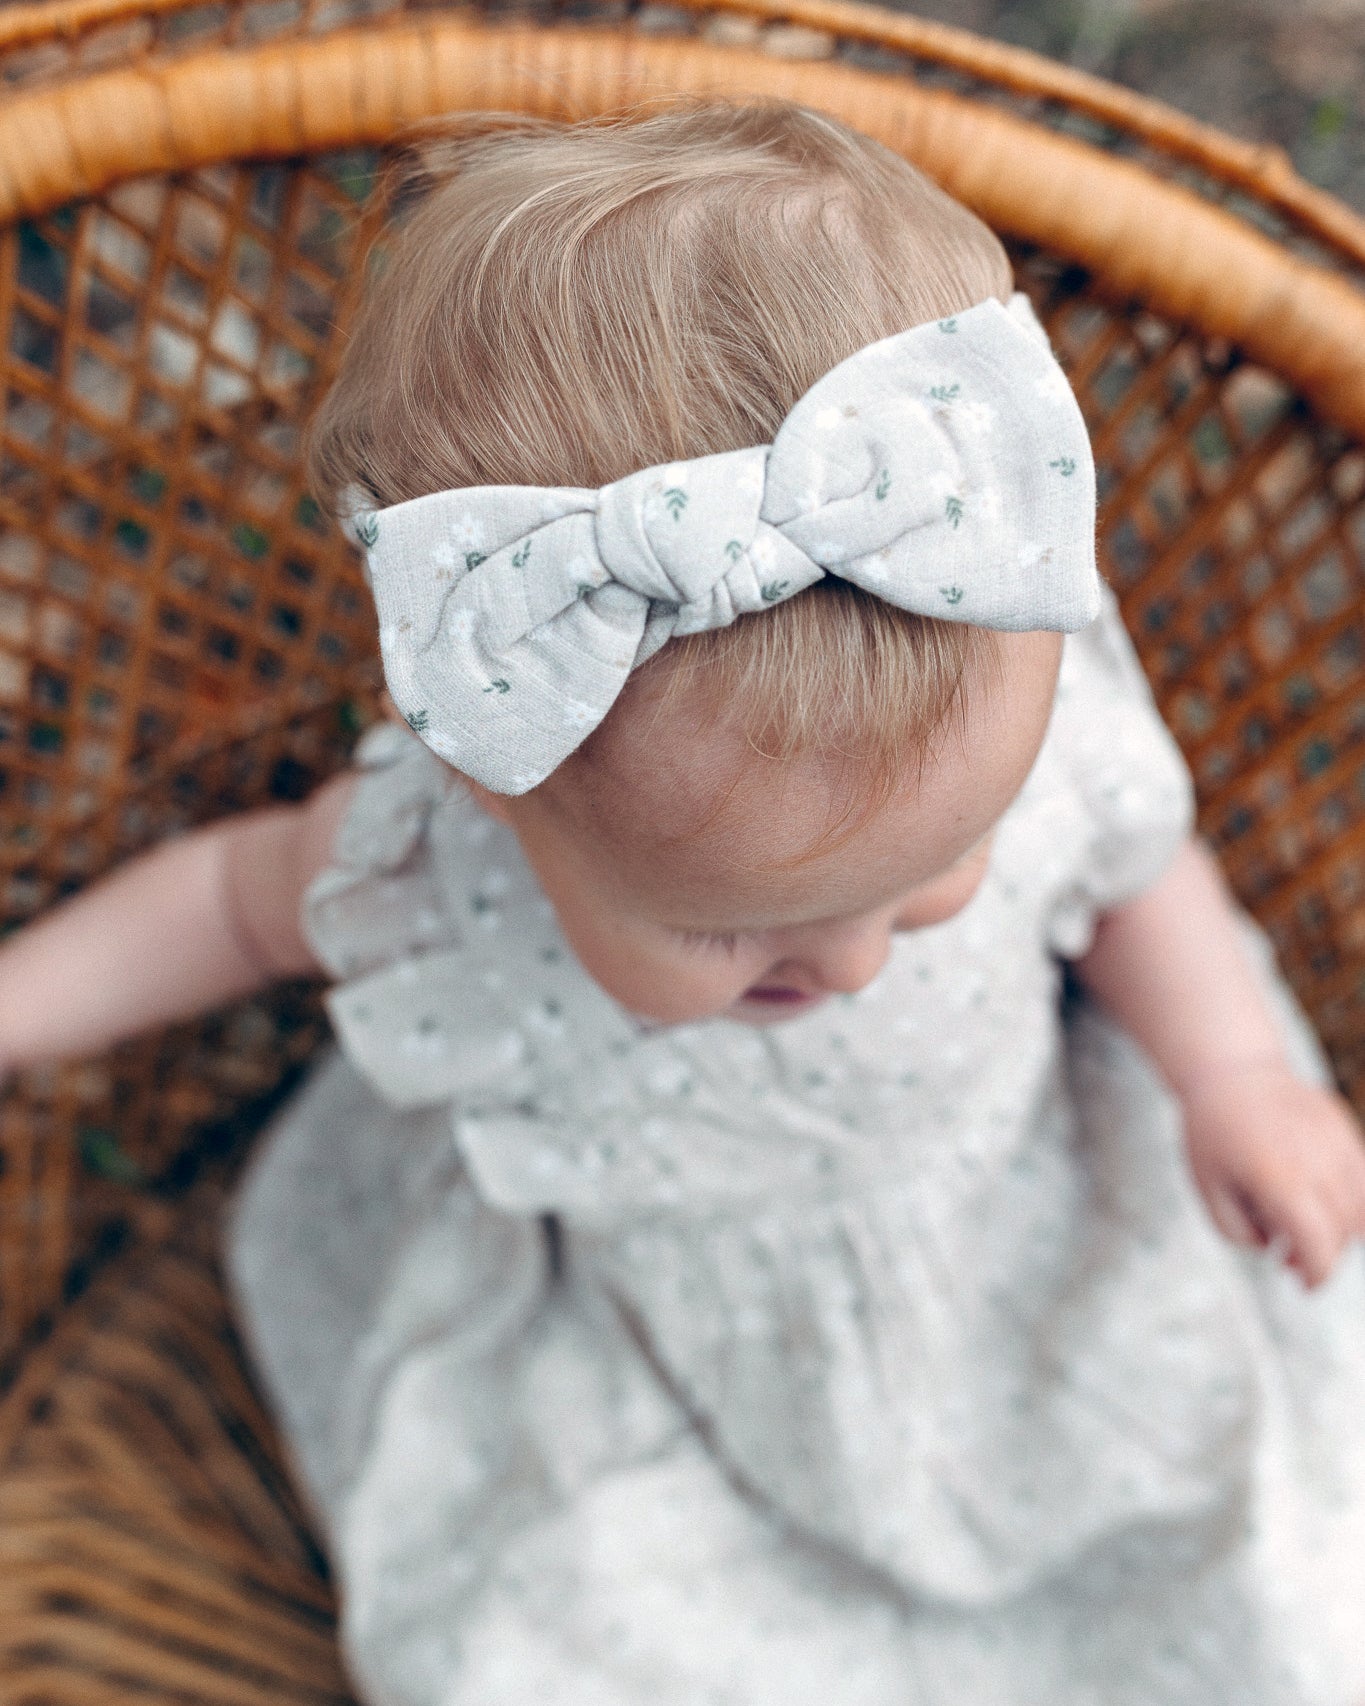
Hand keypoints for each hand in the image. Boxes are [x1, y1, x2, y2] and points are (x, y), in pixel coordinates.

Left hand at [1181, 1059, 1364, 1286]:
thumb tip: (1274, 1249)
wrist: (1230, 1070)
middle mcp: (1317, 1161)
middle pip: (1342, 1232)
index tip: (1305, 1286)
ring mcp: (1337, 1142)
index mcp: (1278, 1178)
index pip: (1319, 1245)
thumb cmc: (1212, 1134)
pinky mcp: (1345, 1129)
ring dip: (1340, 1230)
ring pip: (1361, 1208)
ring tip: (1302, 1228)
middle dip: (1320, 1254)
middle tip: (1286, 1258)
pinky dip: (1352, 1202)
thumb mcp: (1207, 1190)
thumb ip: (1239, 1232)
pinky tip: (1319, 1203)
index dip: (1317, 1275)